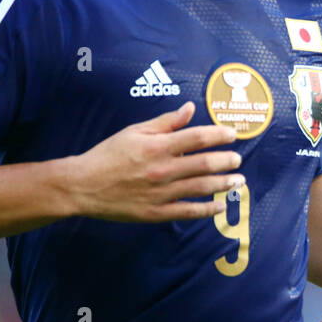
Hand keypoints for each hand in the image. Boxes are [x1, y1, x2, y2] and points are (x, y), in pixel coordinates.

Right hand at [64, 101, 243, 221]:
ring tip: (238, 181)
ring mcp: (160, 193)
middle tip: (239, 159)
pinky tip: (220, 206)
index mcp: (157, 147)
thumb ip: (166, 122)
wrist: (82, 185)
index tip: (233, 134)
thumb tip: (190, 108)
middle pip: (204, 164)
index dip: (218, 135)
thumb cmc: (108, 155)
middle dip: (226, 161)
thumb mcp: (135, 131)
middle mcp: (162, 169)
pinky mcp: (155, 212)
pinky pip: (187, 211)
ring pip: (200, 188)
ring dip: (223, 184)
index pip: (196, 138)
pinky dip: (206, 210)